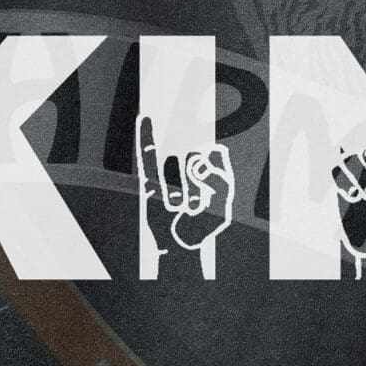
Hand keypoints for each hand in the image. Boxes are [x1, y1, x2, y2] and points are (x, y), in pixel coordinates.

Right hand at [136, 115, 232, 277]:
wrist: (180, 247)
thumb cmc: (204, 227)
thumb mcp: (220, 208)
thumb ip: (216, 182)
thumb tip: (194, 160)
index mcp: (213, 169)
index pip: (216, 154)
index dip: (215, 168)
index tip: (214, 184)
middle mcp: (192, 165)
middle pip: (195, 158)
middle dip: (197, 185)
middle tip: (196, 205)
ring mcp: (171, 171)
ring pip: (176, 166)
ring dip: (180, 192)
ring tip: (181, 206)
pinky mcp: (152, 182)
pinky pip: (148, 157)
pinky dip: (146, 137)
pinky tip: (145, 119)